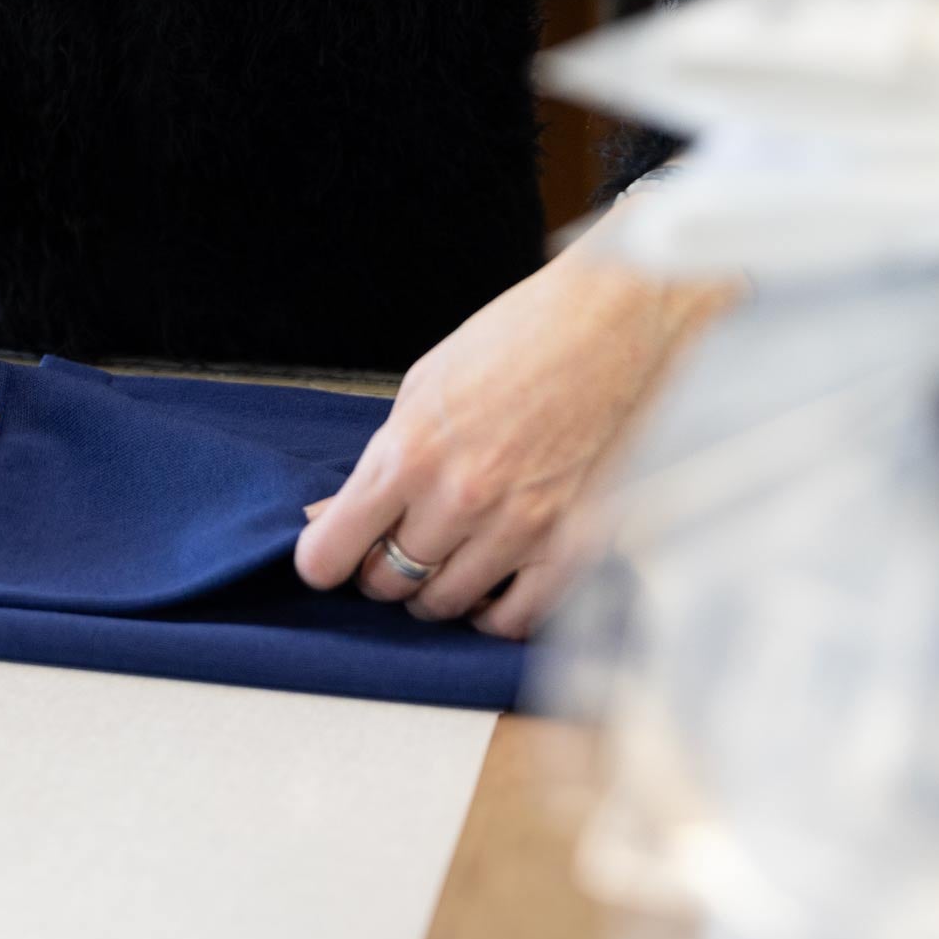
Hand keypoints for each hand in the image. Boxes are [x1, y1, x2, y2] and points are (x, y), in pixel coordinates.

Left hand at [294, 215, 738, 637]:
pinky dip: (494, 614)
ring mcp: (519, 526)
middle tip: (397, 545)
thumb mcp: (424, 385)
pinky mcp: (573, 543)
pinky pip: (516, 618)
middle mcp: (459, 498)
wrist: (614, 320)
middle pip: (388, 582)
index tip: (332, 556)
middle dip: (382, 569)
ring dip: (436, 589)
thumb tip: (331, 512)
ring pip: (446, 604)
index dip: (323, 560)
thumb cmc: (519, 339)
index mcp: (410, 451)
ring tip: (449, 555)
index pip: (331, 552)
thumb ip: (379, 458)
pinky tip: (491, 588)